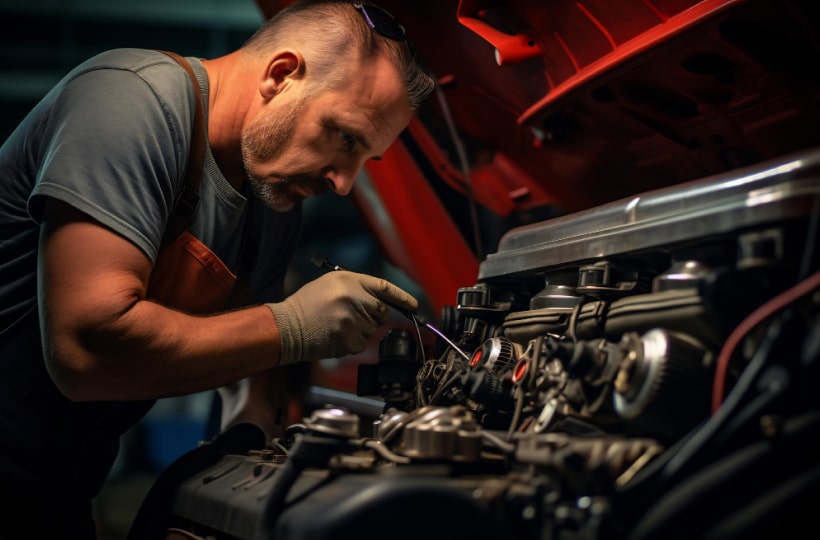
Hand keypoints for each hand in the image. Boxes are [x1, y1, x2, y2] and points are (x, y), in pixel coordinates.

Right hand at [266, 271, 417, 364]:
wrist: (286, 327)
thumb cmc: (307, 305)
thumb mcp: (330, 284)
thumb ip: (357, 289)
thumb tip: (380, 301)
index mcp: (348, 281)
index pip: (384, 287)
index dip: (401, 297)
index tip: (414, 305)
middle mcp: (353, 298)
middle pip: (381, 311)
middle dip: (372, 315)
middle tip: (351, 315)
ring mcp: (352, 320)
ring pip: (372, 329)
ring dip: (360, 329)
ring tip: (337, 324)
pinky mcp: (349, 339)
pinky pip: (362, 343)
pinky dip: (352, 342)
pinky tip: (335, 336)